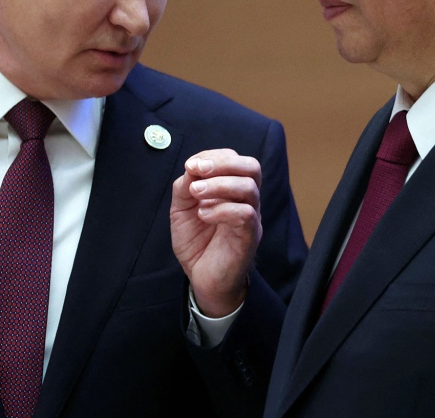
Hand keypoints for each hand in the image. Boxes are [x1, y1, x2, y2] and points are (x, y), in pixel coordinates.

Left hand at [170, 149, 262, 317]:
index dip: (213, 156)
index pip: (235, 159)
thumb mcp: (182, 209)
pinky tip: (203, 215)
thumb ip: (185, 186)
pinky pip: (245, 214)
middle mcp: (246, 200)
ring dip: (218, 185)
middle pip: (251, 167)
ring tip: (195, 193)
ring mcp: (251, 217)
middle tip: (197, 170)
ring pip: (248, 188)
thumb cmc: (196, 242)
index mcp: (232, 189)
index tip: (191, 165)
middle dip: (222, 162)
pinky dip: (221, 209)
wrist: (202, 278)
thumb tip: (191, 168)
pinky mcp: (249, 236)